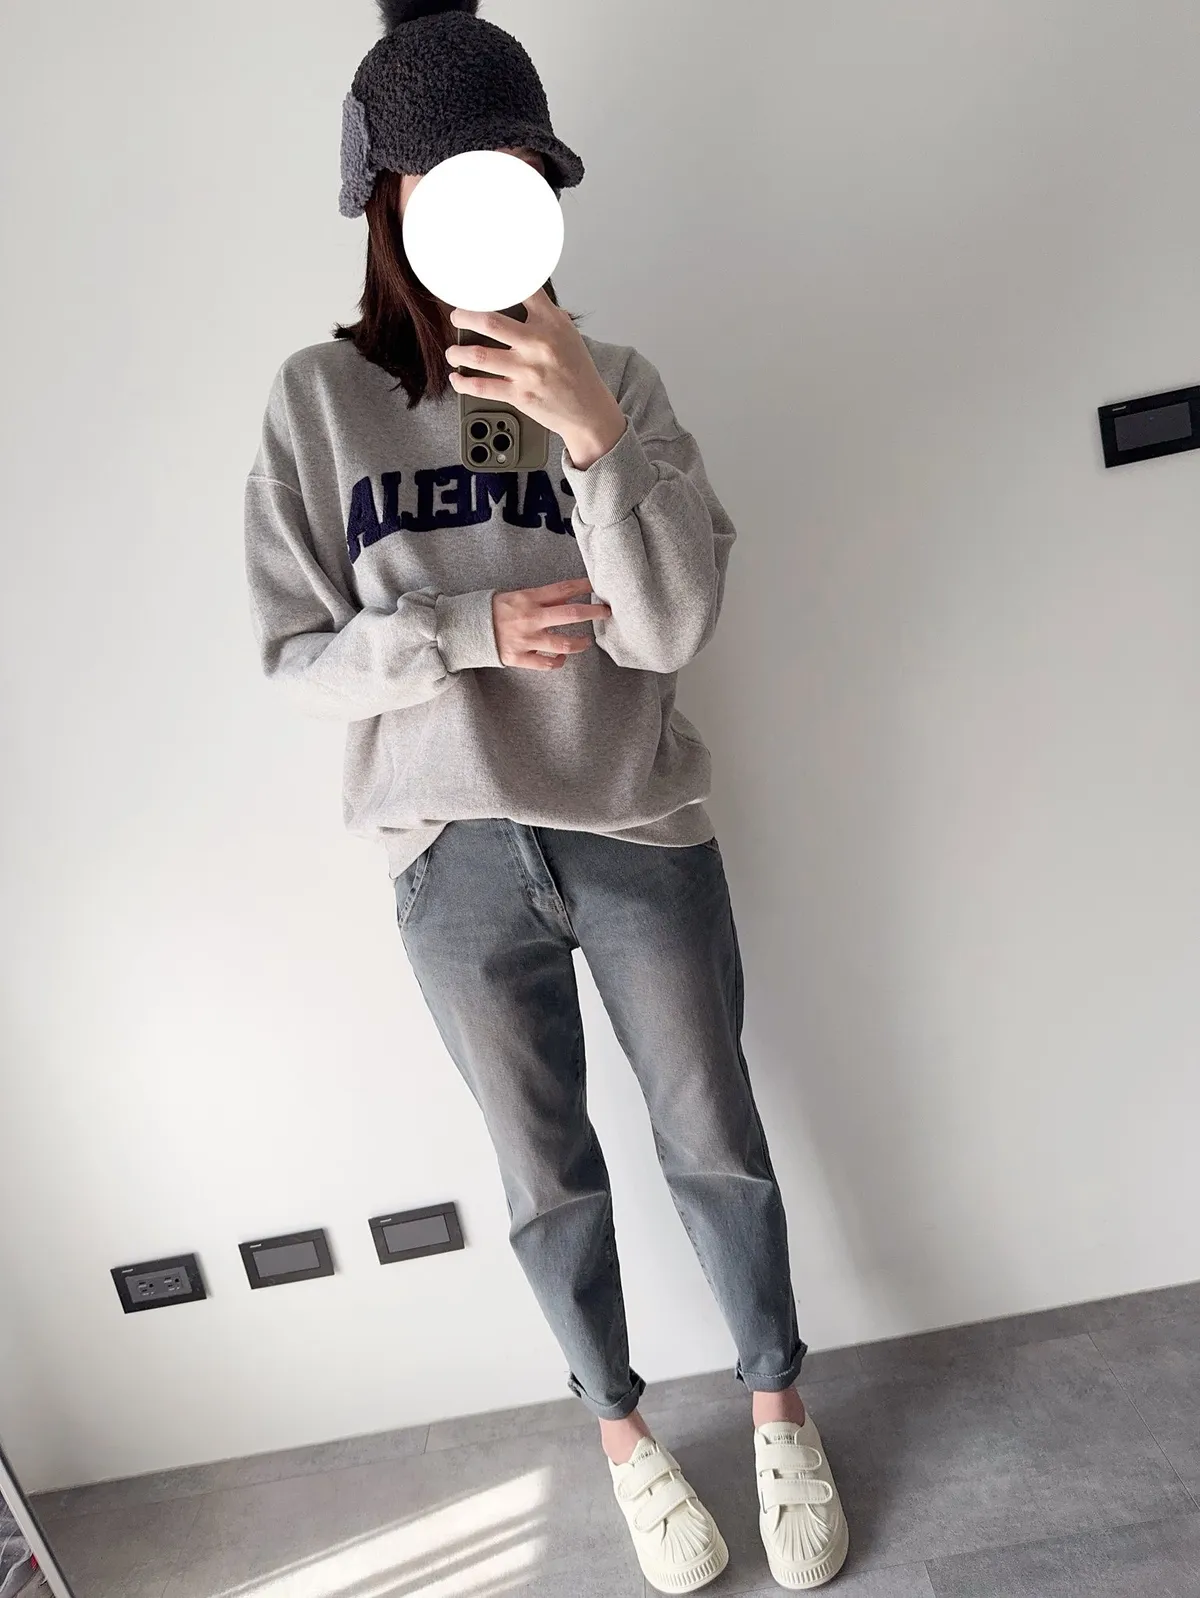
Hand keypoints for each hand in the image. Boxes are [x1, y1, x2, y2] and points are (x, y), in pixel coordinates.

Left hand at [447, 289, 627, 469]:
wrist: (589, 411)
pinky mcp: (520, 395)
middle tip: (457, 317)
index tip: (479, 281)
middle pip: (490, 322)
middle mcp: (539, 343)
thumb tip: (523, 297)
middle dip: (464, 317)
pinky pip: (482, 387)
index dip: (497, 283)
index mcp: (552, 323)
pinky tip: (457, 378)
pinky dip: (463, 382)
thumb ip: (546, 316)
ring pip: (479, 355)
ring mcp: (528, 370)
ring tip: (453, 352)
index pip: (523, 290)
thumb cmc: (577, 372)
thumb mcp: (568, 335)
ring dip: (458, 352)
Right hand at [492, 578, 611, 670]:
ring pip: (564, 644)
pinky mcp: (519, 658)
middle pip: (570, 614)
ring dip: (581, 643)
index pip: (562, 589)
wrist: (465, 629)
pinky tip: (561, 658)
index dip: (583, 585)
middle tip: (605, 612)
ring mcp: (525, 640)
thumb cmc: (492, 610)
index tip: (597, 585)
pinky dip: (558, 662)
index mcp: (527, 598)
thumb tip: (567, 597)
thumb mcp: (514, 595)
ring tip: (587, 641)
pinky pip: (546, 664)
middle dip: (593, 612)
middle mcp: (530, 618)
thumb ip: (540, 598)